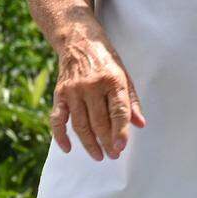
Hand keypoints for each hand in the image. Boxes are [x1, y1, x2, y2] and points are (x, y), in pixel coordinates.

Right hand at [50, 33, 145, 160]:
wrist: (79, 41)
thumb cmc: (106, 60)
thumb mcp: (124, 75)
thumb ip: (131, 101)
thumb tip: (140, 124)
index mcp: (112, 80)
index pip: (118, 111)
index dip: (120, 131)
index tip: (121, 147)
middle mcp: (92, 86)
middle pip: (99, 121)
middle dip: (106, 142)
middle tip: (113, 156)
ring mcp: (73, 91)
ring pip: (80, 124)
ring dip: (89, 143)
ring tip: (98, 156)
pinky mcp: (59, 94)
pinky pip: (57, 120)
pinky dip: (61, 136)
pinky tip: (68, 148)